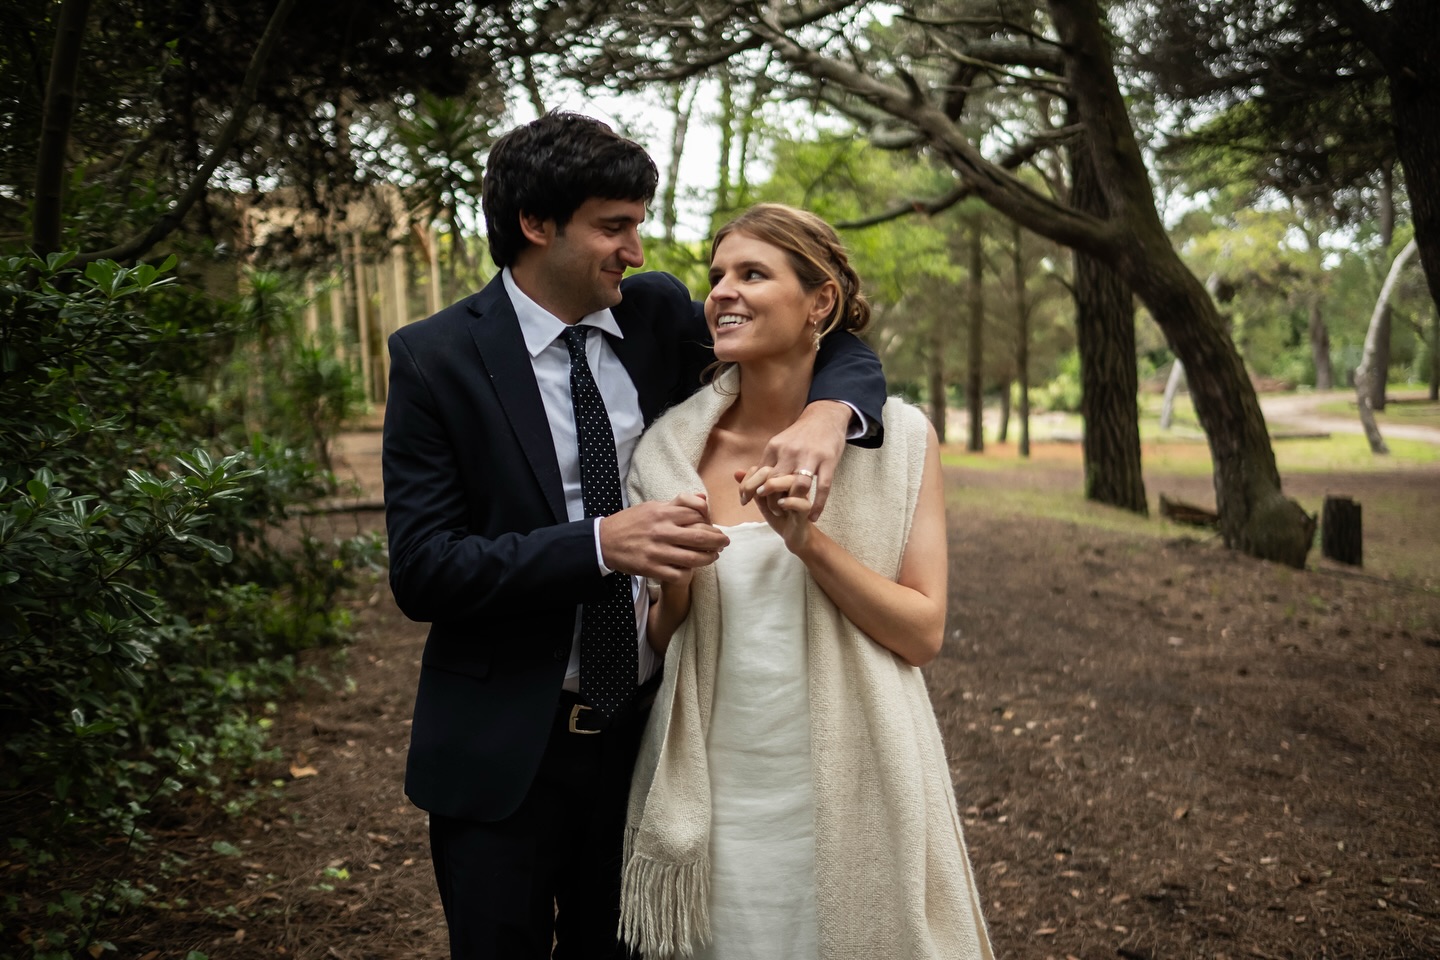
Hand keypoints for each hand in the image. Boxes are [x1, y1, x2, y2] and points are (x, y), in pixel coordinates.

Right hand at [599, 493, 725, 582]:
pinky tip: (692, 570)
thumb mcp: (653, 506)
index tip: (713, 527)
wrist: (604, 541)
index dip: (709, 521)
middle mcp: (662, 531)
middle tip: (724, 542)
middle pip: (700, 536)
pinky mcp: (651, 568)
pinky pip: (679, 574)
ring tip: (713, 556)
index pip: (697, 514)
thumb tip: (704, 500)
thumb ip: (679, 503)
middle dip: (718, 540)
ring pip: (693, 558)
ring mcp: (657, 551)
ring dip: (709, 558)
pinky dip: (689, 573)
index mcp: (663, 513)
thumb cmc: (631, 522)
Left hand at [735, 466, 812, 554]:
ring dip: (772, 494)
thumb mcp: (761, 501)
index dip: (748, 480)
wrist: (794, 535)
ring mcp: (801, 492)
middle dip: (754, 486)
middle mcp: (792, 480)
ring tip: (770, 506)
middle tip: (749, 501)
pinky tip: (781, 508)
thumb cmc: (779, 516)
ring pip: (788, 480)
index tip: (743, 497)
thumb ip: (751, 487)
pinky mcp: (806, 507)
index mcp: (782, 476)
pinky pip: (799, 499)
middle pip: (773, 470)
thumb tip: (736, 473)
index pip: (762, 468)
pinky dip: (787, 502)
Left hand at [754, 399, 849, 519]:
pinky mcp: (829, 461)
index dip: (750, 490)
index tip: (745, 502)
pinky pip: (823, 487)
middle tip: (771, 511)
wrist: (825, 416)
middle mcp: (790, 452)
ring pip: (798, 486)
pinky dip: (818, 505)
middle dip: (770, 500)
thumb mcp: (778, 443)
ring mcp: (811, 457)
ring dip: (792, 502)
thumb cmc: (800, 435)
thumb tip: (740, 475)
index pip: (759, 473)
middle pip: (775, 481)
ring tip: (788, 512)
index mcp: (775, 447)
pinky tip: (813, 516)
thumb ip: (764, 461)